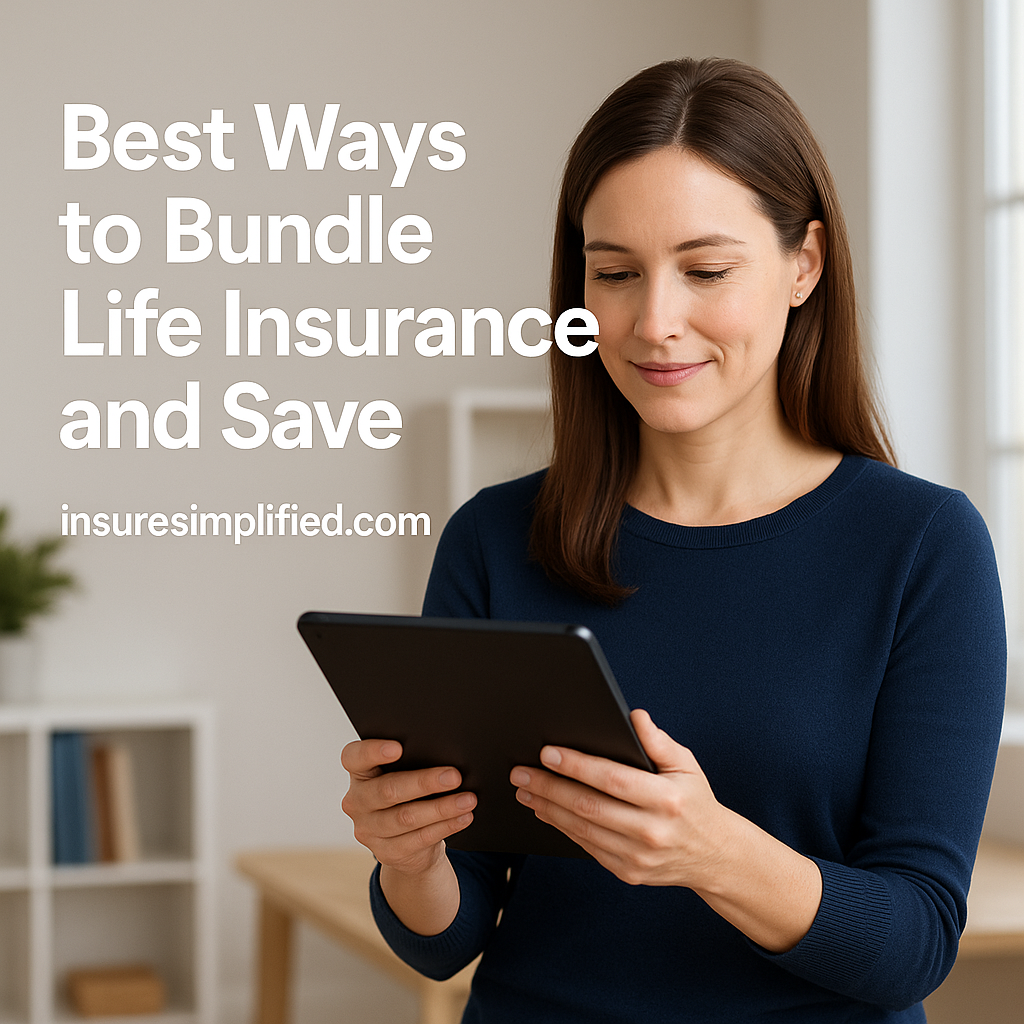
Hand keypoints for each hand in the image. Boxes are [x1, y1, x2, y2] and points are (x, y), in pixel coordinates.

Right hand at [340, 738, 476, 876]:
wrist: (407, 841)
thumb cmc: (409, 793)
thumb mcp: (404, 774)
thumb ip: (414, 763)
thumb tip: (447, 756)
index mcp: (358, 773)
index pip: (354, 757)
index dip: (373, 751)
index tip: (399, 747)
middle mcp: (356, 801)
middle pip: (387, 790)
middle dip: (424, 782)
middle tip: (454, 776)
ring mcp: (368, 830)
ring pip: (406, 818)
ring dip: (441, 808)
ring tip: (468, 799)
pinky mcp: (386, 852)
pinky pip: (419, 839)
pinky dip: (445, 826)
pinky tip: (463, 817)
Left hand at [510, 709, 821, 951]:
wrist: (715, 856)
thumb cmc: (696, 802)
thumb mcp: (687, 765)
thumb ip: (658, 741)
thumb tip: (633, 716)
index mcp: (666, 800)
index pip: (612, 779)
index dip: (577, 765)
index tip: (548, 752)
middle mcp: (651, 831)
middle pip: (589, 806)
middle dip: (549, 787)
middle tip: (521, 772)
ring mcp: (638, 857)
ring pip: (582, 829)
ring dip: (548, 808)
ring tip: (525, 789)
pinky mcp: (627, 872)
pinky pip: (587, 847)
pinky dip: (562, 827)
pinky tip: (546, 811)